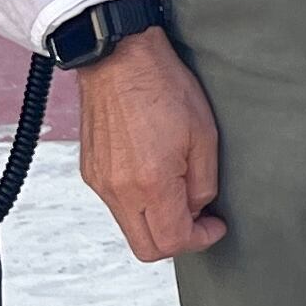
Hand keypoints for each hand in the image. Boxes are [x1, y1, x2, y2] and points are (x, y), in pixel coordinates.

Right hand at [77, 26, 226, 260]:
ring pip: (130, 227)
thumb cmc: (163, 86)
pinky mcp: (90, 171)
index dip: (201, 240)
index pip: (173, 242)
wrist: (119, 57)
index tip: (215, 226)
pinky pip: (116, 205)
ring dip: (157, 221)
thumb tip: (197, 209)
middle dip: (177, 241)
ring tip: (178, 190)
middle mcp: (119, 191)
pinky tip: (155, 175)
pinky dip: (138, 203)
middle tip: (198, 220)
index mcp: (151, 184)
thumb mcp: (203, 134)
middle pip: (146, 248)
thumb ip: (203, 183)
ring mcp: (100, 182)